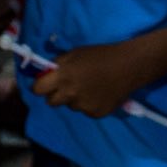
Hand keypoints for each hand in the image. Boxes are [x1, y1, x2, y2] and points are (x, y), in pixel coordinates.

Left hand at [32, 38, 154, 117]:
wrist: (127, 66)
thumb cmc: (100, 55)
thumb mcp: (75, 53)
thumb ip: (59, 64)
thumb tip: (47, 72)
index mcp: (63, 76)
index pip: (38, 89)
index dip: (39, 86)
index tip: (43, 84)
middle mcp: (70, 94)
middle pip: (51, 102)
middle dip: (55, 94)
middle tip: (66, 86)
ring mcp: (83, 106)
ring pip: (70, 106)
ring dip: (74, 98)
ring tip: (89, 87)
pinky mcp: (95, 114)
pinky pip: (85, 110)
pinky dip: (89, 103)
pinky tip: (99, 93)